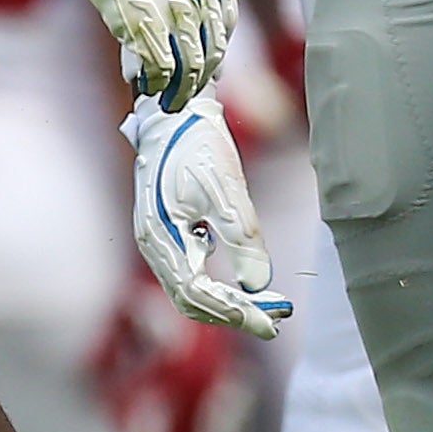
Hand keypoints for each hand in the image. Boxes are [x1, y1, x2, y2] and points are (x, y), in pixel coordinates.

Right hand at [46, 0, 236, 108]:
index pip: (224, 23)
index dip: (213, 46)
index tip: (205, 61)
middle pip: (211, 51)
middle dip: (200, 76)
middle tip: (188, 91)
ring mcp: (173, 10)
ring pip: (188, 68)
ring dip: (180, 92)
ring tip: (170, 104)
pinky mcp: (141, 23)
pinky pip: (157, 68)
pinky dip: (152, 83)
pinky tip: (144, 89)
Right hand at [124, 95, 289, 338]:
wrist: (175, 109)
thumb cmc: (197, 143)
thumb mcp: (226, 188)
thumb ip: (241, 237)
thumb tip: (259, 285)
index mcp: (160, 237)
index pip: (197, 295)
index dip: (235, 313)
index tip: (272, 323)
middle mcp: (154, 244)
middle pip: (192, 300)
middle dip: (236, 313)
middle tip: (279, 319)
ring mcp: (159, 238)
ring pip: (191, 289)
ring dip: (230, 301)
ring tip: (271, 305)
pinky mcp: (169, 230)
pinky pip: (191, 270)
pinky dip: (219, 283)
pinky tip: (245, 279)